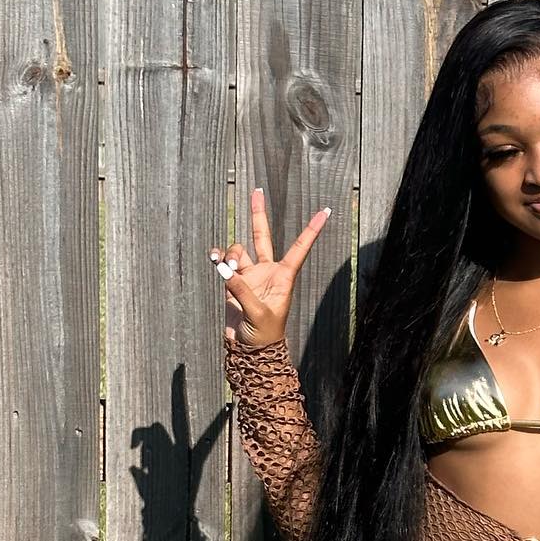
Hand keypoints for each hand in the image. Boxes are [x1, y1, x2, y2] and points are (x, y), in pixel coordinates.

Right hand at [210, 186, 331, 349]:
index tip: (325, 211)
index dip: (311, 230)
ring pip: (237, 249)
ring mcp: (249, 276)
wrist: (249, 351)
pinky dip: (218, 259)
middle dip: (258, 214)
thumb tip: (224, 268)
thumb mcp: (258, 313)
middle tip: (257, 190)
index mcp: (284, 277)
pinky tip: (214, 260)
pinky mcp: (232, 283)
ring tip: (227, 269)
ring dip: (230, 254)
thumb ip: (241, 289)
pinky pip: (223, 262)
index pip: (299, 248)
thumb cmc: (264, 335)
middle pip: (262, 236)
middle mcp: (267, 272)